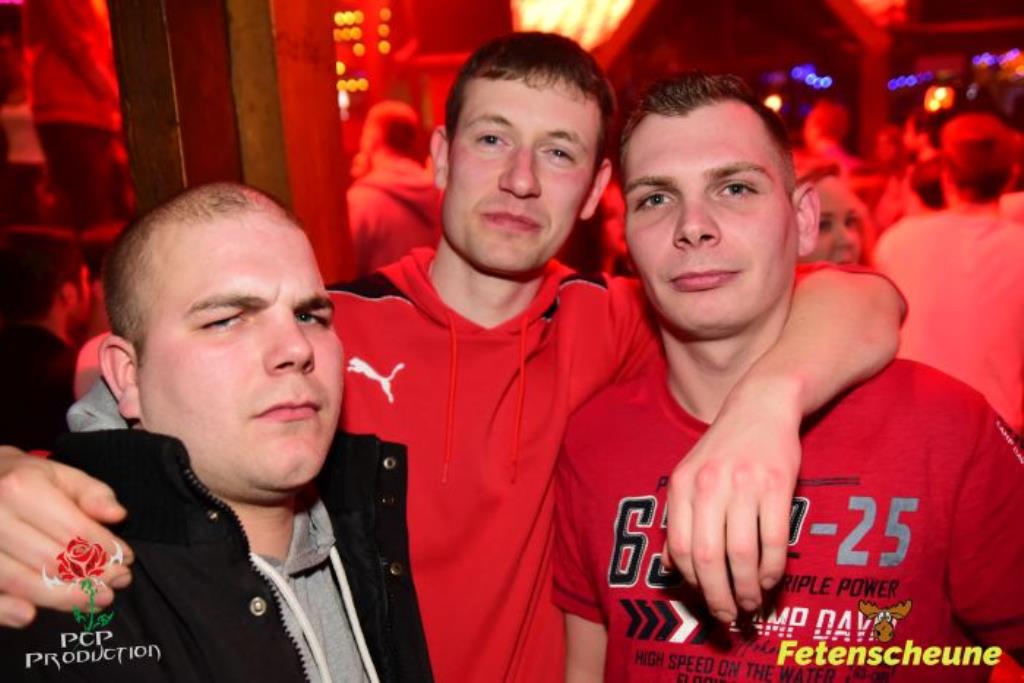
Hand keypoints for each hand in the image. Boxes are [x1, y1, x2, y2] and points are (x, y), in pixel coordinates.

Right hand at [0, 446, 132, 627]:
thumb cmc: (25, 479)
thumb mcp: (62, 475)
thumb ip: (93, 494)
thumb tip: (116, 515)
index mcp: (21, 489)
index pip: (73, 529)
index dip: (106, 549)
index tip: (127, 559)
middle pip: (50, 560)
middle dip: (91, 576)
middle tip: (118, 583)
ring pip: (21, 582)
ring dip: (62, 597)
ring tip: (95, 601)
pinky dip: (5, 610)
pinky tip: (29, 616)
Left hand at [662, 377, 800, 621]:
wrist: (760, 405)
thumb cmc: (724, 449)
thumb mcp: (690, 476)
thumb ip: (679, 518)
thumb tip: (670, 567)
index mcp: (682, 485)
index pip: (680, 547)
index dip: (692, 582)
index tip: (705, 600)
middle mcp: (708, 485)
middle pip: (708, 557)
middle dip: (718, 594)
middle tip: (729, 615)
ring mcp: (743, 484)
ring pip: (741, 553)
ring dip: (748, 587)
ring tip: (752, 603)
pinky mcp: (776, 484)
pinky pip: (772, 539)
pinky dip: (772, 567)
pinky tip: (772, 579)